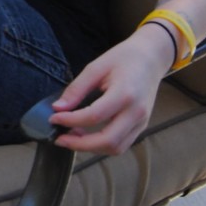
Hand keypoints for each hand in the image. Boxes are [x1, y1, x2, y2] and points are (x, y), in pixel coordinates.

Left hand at [46, 26, 173, 155]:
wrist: (151, 57)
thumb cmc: (124, 58)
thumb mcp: (96, 67)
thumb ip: (76, 89)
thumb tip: (58, 108)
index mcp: (125, 94)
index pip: (93, 116)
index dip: (70, 120)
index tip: (53, 118)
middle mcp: (136, 112)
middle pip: (107, 141)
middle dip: (79, 144)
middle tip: (59, 138)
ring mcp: (142, 121)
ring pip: (116, 148)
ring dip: (90, 148)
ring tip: (71, 137)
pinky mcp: (141, 125)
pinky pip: (122, 144)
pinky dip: (102, 145)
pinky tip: (86, 135)